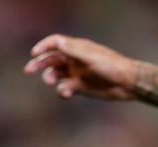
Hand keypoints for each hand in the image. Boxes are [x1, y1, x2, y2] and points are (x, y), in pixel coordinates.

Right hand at [24, 34, 138, 99]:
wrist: (128, 84)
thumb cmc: (112, 67)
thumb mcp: (92, 58)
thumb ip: (75, 51)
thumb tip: (58, 43)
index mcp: (78, 48)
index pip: (55, 43)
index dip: (43, 46)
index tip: (34, 53)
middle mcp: (75, 60)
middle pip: (51, 59)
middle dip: (39, 64)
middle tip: (29, 70)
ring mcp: (77, 74)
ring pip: (56, 75)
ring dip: (50, 77)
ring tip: (50, 82)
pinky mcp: (80, 87)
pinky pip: (65, 88)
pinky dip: (62, 90)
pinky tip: (65, 92)